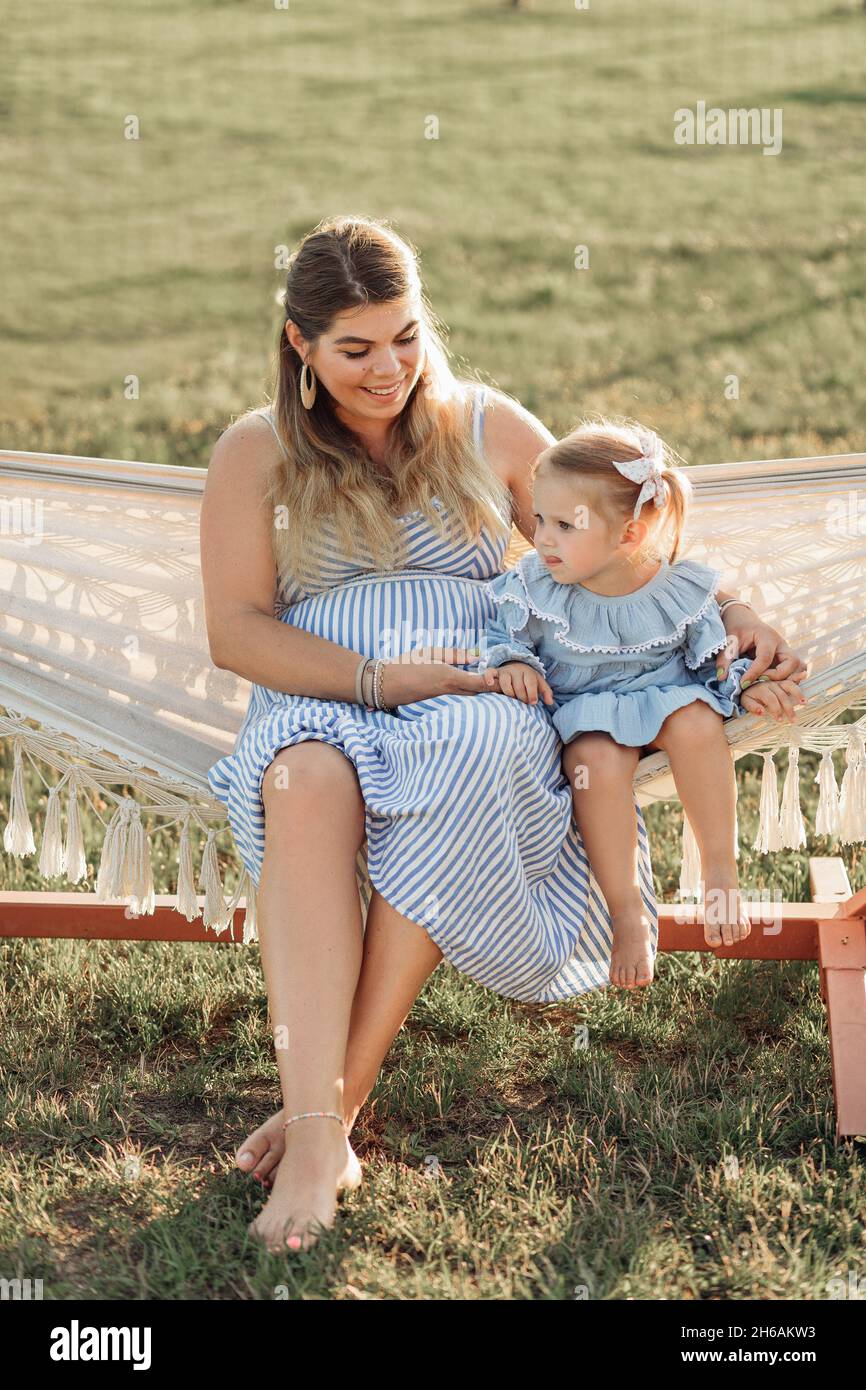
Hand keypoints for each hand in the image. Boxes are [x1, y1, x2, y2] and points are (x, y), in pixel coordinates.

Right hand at [378, 646, 500, 704]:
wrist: (386, 684)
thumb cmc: (405, 663)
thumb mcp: (429, 652)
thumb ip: (453, 654)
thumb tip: (475, 657)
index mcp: (447, 676)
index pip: (478, 683)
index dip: (491, 680)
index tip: (495, 671)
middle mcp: (448, 688)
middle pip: (477, 691)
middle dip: (491, 686)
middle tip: (500, 675)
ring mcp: (443, 694)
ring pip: (470, 693)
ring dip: (482, 687)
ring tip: (490, 676)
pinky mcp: (439, 696)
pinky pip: (460, 693)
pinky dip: (471, 687)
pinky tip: (473, 679)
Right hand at [481, 661, 553, 705]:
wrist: (516, 666)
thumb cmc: (529, 679)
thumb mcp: (539, 683)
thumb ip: (546, 692)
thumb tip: (550, 703)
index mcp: (528, 672)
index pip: (530, 683)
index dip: (532, 693)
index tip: (533, 702)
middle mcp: (516, 670)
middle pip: (518, 686)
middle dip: (521, 696)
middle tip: (523, 702)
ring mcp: (505, 671)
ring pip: (505, 682)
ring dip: (509, 693)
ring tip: (512, 698)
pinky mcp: (495, 672)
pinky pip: (490, 673)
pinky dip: (489, 677)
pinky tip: (491, 684)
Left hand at [716, 608, 808, 688]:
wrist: (743, 619)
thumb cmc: (736, 628)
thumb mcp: (728, 641)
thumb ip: (725, 659)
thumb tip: (722, 678)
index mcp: (767, 636)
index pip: (765, 658)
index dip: (755, 673)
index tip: (742, 684)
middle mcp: (781, 644)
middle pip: (792, 662)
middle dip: (778, 676)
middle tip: (759, 682)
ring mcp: (786, 651)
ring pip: (799, 667)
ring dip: (787, 679)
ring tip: (769, 686)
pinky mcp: (785, 659)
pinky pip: (795, 671)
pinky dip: (789, 680)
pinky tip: (773, 686)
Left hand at [740, 675, 806, 723]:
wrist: (747, 683)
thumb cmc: (748, 695)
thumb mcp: (745, 701)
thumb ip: (752, 707)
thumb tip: (762, 712)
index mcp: (761, 688)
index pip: (771, 699)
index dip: (776, 709)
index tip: (779, 720)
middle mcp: (770, 683)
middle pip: (782, 695)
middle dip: (788, 708)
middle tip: (793, 720)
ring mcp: (777, 681)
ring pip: (789, 685)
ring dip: (798, 693)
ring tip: (804, 703)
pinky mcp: (782, 680)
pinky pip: (791, 677)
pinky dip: (798, 676)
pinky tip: (805, 675)